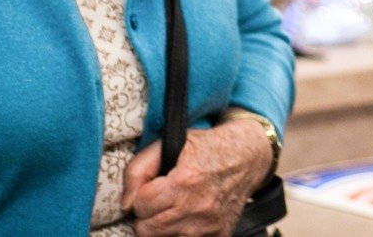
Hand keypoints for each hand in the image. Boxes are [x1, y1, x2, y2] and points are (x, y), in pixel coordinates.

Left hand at [122, 120, 272, 236]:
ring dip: (161, 227)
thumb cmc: (206, 149)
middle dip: (147, 215)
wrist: (246, 157)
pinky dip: (179, 234)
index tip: (150, 189)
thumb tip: (126, 203)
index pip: (140, 205)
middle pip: (147, 229)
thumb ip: (138, 170)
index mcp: (185, 181)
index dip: (140, 196)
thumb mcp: (170, 144)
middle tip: (158, 202)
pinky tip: (184, 220)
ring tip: (171, 210)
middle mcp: (198, 207)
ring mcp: (208, 226)